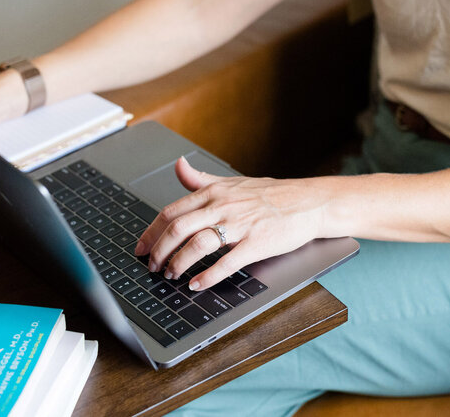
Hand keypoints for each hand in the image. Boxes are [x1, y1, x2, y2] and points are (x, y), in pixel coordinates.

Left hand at [134, 157, 328, 290]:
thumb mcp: (232, 181)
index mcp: (214, 192)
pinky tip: (196, 284)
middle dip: (159, 251)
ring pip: (198, 243)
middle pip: (178, 228)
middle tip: (152, 266)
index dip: (151, 232)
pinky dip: (207, 276)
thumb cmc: (270, 194)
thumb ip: (201, 178)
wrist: (308, 202)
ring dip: (178, 263)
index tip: (141, 247)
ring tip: (171, 275)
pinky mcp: (256, 243)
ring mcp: (240, 224)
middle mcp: (222, 205)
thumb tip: (178, 165)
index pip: (171, 211)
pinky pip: (226, 262)